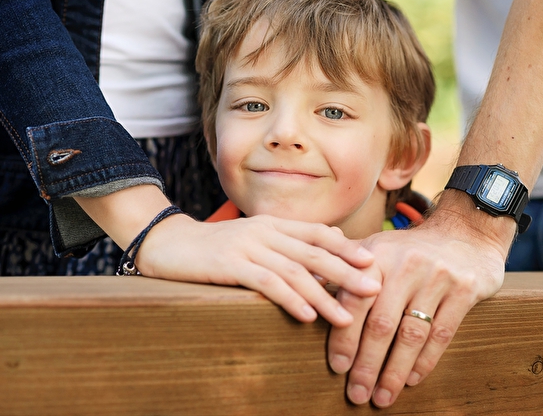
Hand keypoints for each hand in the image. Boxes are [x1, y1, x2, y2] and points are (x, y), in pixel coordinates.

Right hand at [136, 212, 381, 326]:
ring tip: (345, 317)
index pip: (318, 233)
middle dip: (346, 272)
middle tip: (373, 290)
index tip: (372, 263)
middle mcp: (265, 231)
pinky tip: (305, 314)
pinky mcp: (229, 264)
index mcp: (273, 224)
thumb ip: (288, 242)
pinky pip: (266, 282)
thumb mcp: (254, 239)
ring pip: (294, 270)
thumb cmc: (215, 248)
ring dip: (323, 295)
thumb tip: (330, 244)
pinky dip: (289, 298)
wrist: (168, 244)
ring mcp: (247, 246)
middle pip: (314, 252)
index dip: (346, 247)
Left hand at [327, 190, 511, 406]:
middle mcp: (405, 265)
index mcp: (377, 255)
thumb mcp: (375, 248)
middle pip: (381, 324)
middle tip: (356, 394)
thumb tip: (306, 281)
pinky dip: (425, 361)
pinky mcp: (464, 290)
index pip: (354, 300)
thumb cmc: (409, 249)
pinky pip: (441, 333)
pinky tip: (411, 380)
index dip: (344, 337)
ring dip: (394, 371)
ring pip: (411, 334)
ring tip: (382, 397)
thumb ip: (342, 265)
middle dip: (367, 364)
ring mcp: (437, 277)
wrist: (465, 231)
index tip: (338, 367)